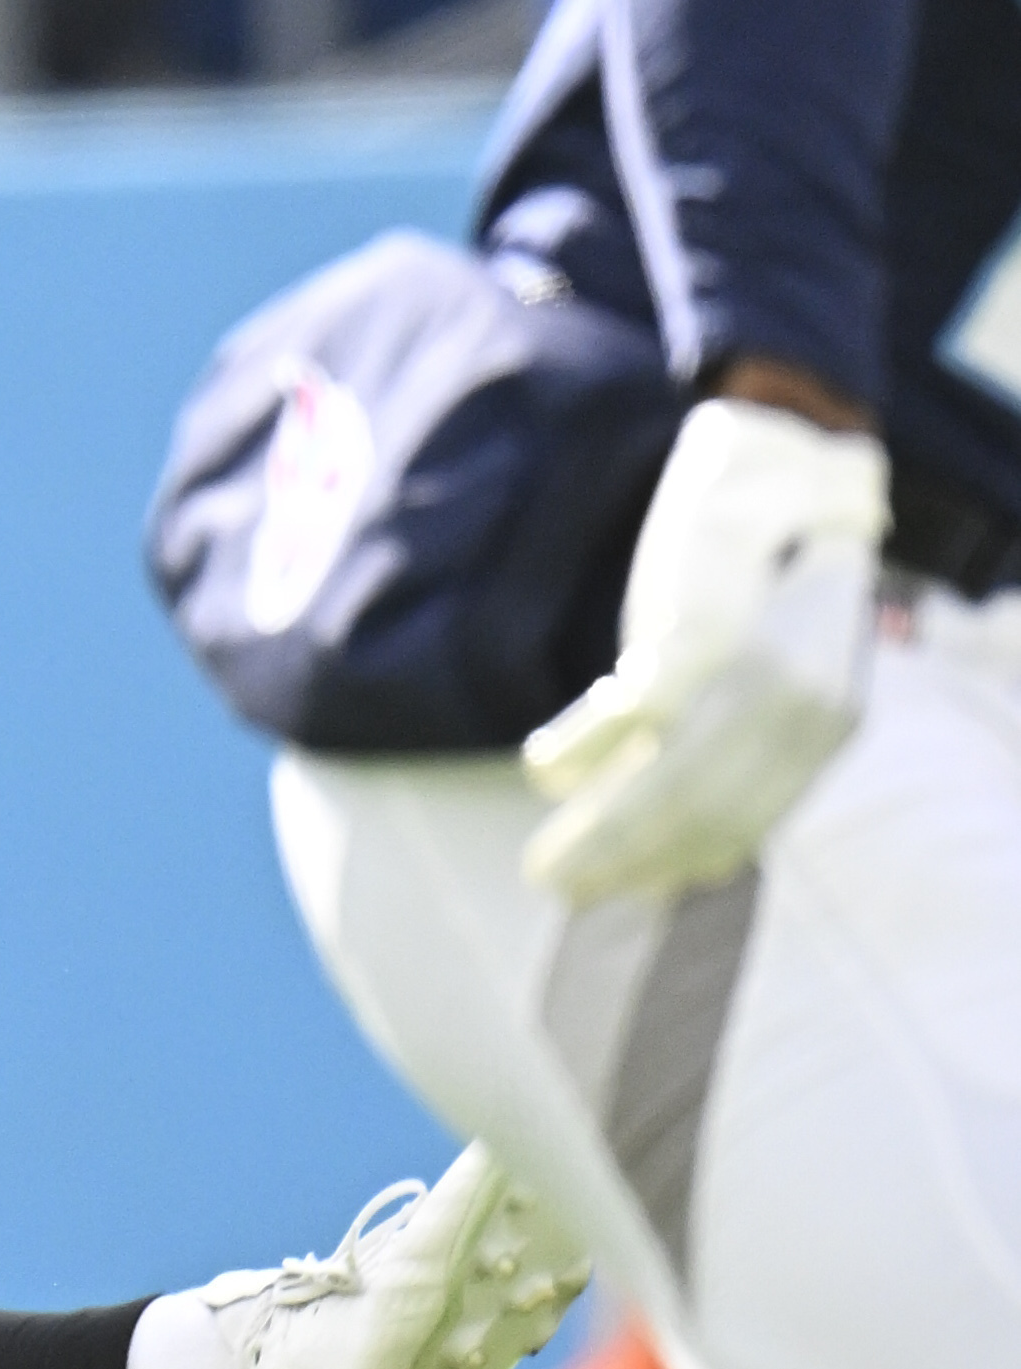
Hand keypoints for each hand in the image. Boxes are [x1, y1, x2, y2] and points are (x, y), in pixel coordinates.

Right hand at [522, 395, 887, 904]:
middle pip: (704, 817)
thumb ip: (727, 744)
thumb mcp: (761, 675)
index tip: (618, 895)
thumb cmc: (754, 585)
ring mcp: (756, 676)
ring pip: (671, 783)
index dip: (671, 869)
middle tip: (560, 891)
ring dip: (601, 831)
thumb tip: (655, 824)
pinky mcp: (704, 634)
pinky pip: (633, 717)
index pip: (742, 827)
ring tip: (545, 860)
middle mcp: (803, 714)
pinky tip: (545, 770)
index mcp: (821, 731)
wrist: (778, 473)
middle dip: (626, 865)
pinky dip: (584, 751)